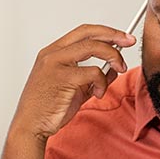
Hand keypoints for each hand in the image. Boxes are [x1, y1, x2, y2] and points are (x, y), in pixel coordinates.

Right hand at [10, 24, 135, 141]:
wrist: (31, 126)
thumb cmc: (48, 109)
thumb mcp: (75, 89)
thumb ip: (93, 77)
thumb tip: (113, 68)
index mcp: (53, 53)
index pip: (83, 32)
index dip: (105, 32)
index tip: (122, 37)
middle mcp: (52, 54)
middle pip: (89, 33)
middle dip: (113, 35)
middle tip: (128, 42)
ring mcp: (56, 64)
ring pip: (93, 47)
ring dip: (113, 57)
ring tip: (118, 69)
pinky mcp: (63, 77)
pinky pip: (94, 72)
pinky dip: (103, 82)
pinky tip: (98, 93)